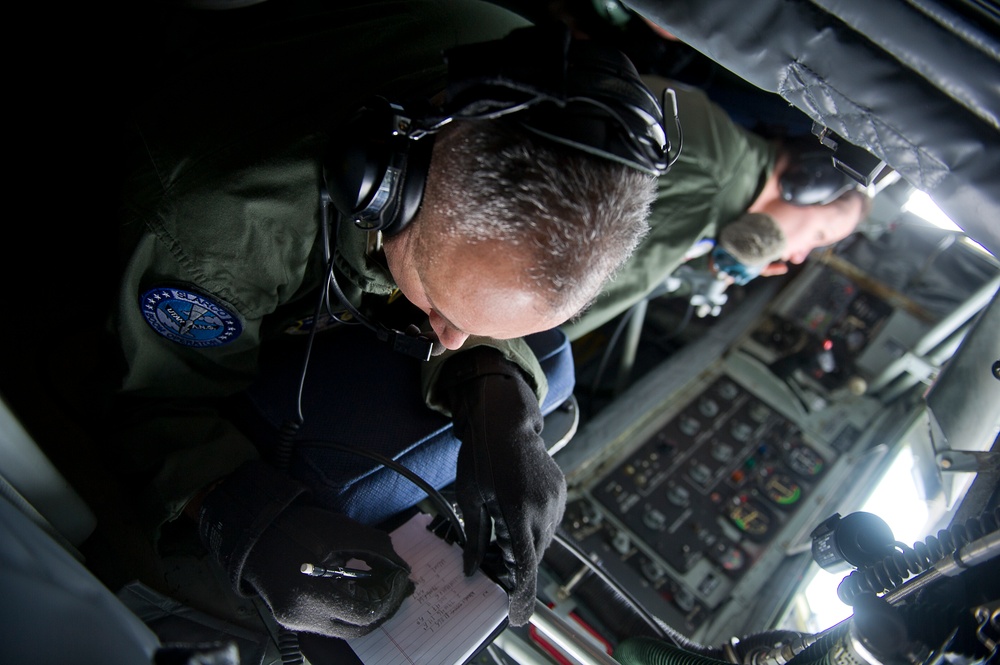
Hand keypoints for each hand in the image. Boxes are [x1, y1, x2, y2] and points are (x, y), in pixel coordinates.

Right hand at [198, 461, 413, 638]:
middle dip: (383, 605)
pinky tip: (361, 588)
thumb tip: (402, 568)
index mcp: (311, 596)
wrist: (254, 532)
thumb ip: (376, 548)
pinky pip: (332, 622)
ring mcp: (296, 622)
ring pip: (347, 628)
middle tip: (397, 582)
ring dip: (369, 608)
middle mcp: (302, 618)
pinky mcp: (294, 618)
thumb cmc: (295, 528)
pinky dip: (351, 608)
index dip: (390, 596)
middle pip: (359, 627)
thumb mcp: (340, 531)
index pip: (366, 612)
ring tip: (382, 583)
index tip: (401, 576)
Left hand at [440, 347, 566, 625]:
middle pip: (534, 554)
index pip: (524, 563)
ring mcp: (555, 498)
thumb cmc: (480, 457)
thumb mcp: (469, 496)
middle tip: (496, 558)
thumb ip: (473, 536)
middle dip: (517, 563)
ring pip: (544, 539)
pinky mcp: (561, 491)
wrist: (506, 421)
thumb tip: (470, 570)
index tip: (517, 614)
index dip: (522, 593)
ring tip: (504, 526)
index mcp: (517, 509)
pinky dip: (535, 527)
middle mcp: (542, 507)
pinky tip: (516, 511)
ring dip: (526, 544)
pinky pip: (550, 521)